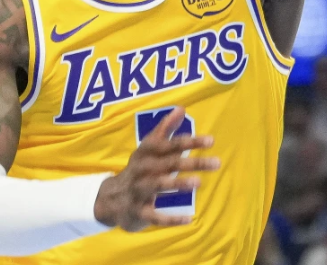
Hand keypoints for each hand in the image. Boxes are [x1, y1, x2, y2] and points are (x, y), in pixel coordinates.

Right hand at [93, 107, 218, 230]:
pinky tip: (188, 219)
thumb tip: (181, 108)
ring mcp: (138, 191)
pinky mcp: (137, 211)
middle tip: (216, 163)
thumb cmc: (139, 169)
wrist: (110, 198)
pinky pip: (154, 216)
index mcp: (146, 153)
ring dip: (177, 184)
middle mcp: (142, 170)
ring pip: (158, 186)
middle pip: (168, 164)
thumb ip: (165, 129)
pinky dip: (169, 218)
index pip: (169, 145)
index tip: (211, 140)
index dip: (189, 142)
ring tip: (198, 183)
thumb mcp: (148, 148)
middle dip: (192, 163)